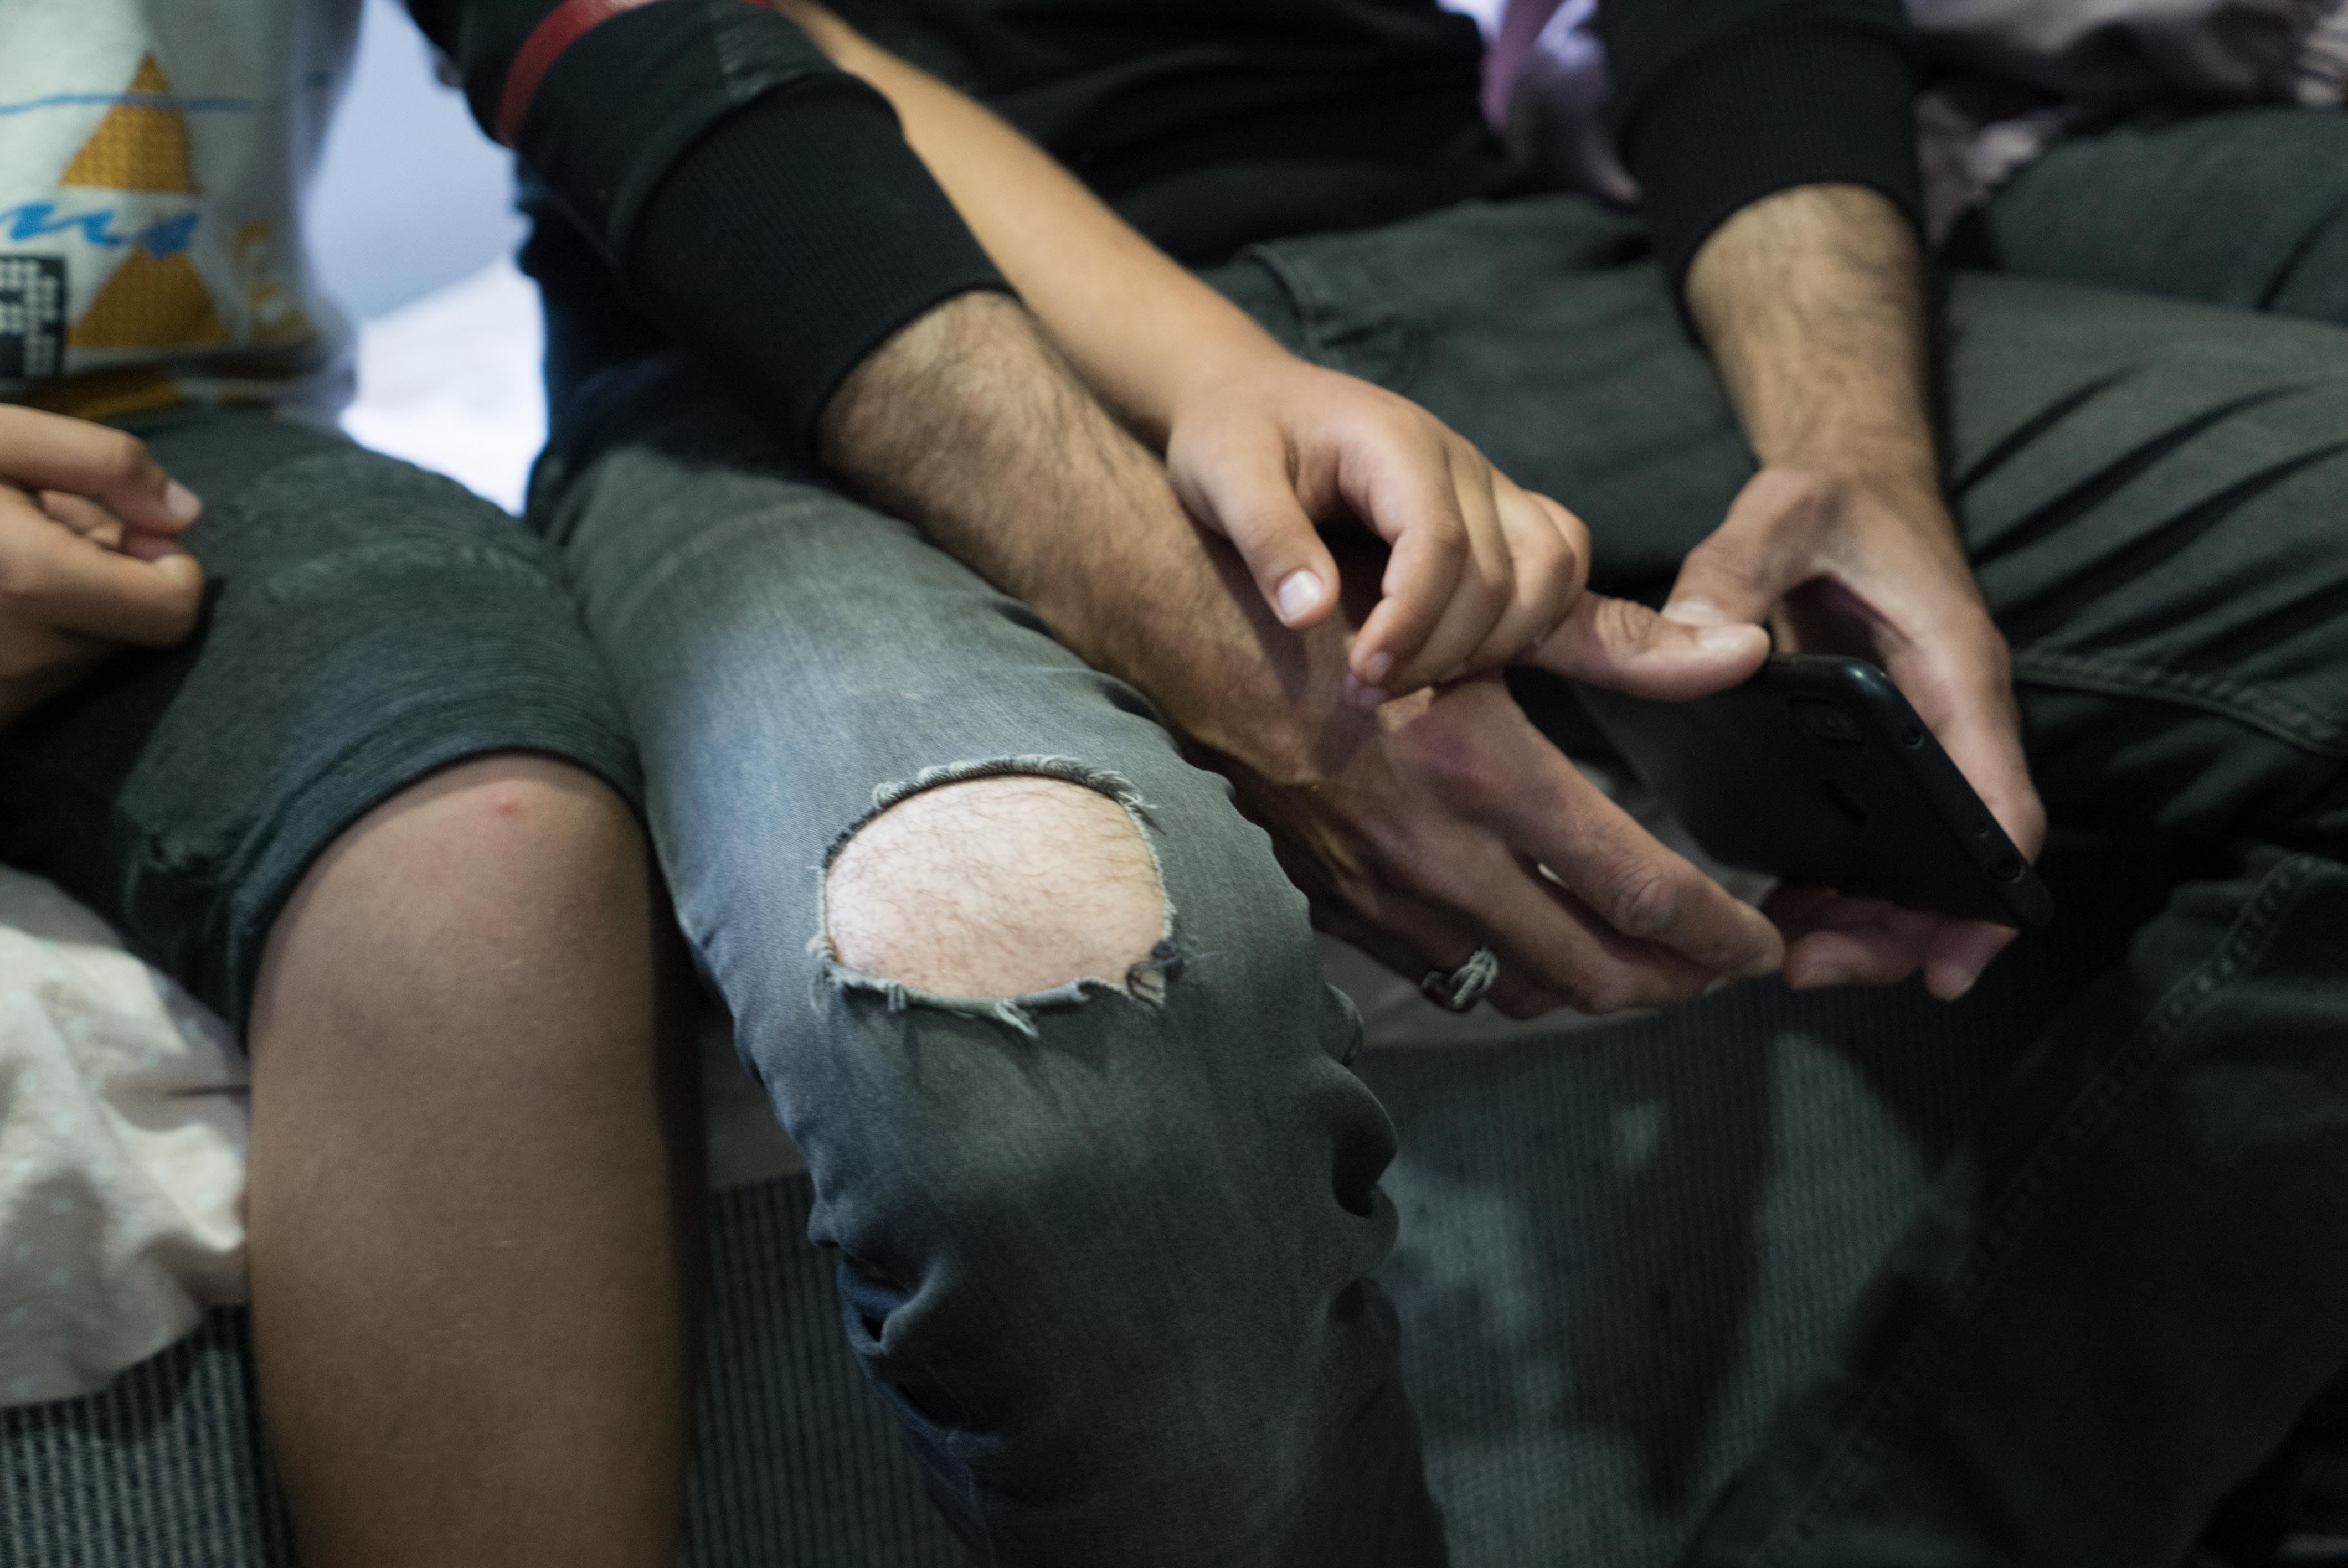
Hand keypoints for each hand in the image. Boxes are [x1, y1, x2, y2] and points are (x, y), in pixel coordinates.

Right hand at [1, 407, 205, 725]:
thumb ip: (101, 463)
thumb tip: (185, 514)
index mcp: (35, 582)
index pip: (175, 612)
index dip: (173, 568)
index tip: (132, 528)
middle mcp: (25, 653)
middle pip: (132, 628)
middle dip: (110, 573)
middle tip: (42, 522)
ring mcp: (2, 691)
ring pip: (84, 648)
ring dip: (65, 597)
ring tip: (2, 550)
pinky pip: (38, 670)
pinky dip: (28, 626)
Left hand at [1164, 351, 1588, 707]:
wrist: (1255, 400)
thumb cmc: (1235, 435)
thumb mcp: (1222, 475)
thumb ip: (1267, 538)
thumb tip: (1310, 614)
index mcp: (1396, 442)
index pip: (1438, 543)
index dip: (1410, 623)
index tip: (1361, 678)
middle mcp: (1460, 460)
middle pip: (1497, 574)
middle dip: (1439, 652)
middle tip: (1366, 693)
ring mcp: (1488, 485)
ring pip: (1550, 570)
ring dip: (1497, 644)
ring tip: (1416, 680)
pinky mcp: (1496, 511)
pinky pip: (1560, 559)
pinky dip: (1537, 616)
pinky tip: (1467, 655)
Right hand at [1206, 585, 1784, 1017]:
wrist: (1197, 640)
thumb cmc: (1349, 604)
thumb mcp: (1488, 615)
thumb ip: (1617, 645)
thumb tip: (1736, 655)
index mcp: (1488, 776)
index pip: (1642, 893)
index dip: (1721, 932)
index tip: (1761, 943)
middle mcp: (1439, 855)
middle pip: (1594, 971)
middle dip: (1674, 981)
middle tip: (1719, 968)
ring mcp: (1383, 895)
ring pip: (1521, 990)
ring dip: (1594, 987)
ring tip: (1641, 964)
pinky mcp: (1341, 908)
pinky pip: (1446, 977)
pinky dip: (1510, 976)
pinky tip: (1535, 944)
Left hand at [1661, 465, 2044, 1000]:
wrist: (1849, 480)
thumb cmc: (1835, 496)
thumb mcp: (1785, 510)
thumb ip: (1737, 567)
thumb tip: (1697, 640)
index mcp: (1954, 673)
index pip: (1998, 807)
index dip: (1984, 898)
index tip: (1949, 970)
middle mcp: (1950, 720)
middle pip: (1956, 862)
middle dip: (1899, 932)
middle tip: (1809, 970)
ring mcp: (1917, 742)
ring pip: (1916, 862)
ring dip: (1866, 920)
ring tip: (1789, 956)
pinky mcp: (1878, 751)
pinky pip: (1877, 837)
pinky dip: (1842, 884)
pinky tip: (1785, 908)